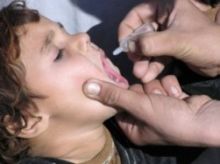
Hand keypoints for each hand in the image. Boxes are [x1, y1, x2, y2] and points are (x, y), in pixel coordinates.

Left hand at [83, 77, 219, 145]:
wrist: (206, 118)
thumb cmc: (169, 119)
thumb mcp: (139, 106)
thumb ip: (113, 95)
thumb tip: (86, 88)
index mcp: (132, 128)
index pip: (117, 106)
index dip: (122, 95)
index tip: (129, 90)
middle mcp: (143, 119)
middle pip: (133, 93)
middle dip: (145, 91)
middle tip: (154, 97)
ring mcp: (157, 108)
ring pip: (148, 86)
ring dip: (159, 88)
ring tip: (169, 98)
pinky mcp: (169, 98)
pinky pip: (162, 83)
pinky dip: (170, 87)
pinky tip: (179, 96)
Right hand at [119, 0, 219, 76]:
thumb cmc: (205, 43)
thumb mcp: (176, 40)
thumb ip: (151, 43)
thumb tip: (129, 47)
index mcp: (165, 8)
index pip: (136, 15)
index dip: (127, 31)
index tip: (125, 48)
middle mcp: (163, 20)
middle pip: (139, 35)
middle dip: (137, 52)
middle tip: (135, 66)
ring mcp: (165, 36)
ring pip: (147, 48)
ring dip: (143, 62)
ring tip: (141, 75)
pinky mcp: (169, 49)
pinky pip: (155, 57)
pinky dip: (151, 67)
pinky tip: (148, 77)